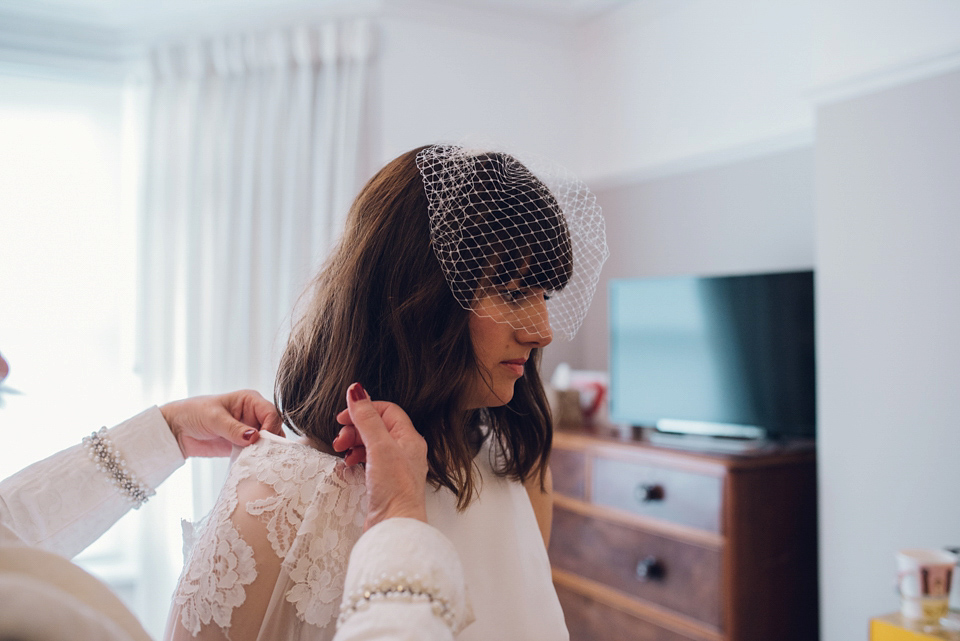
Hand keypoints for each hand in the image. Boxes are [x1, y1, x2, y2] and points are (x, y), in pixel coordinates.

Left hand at [160, 389, 283, 457]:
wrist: (176, 430)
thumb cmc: (193, 413)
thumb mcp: (213, 418)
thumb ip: (234, 428)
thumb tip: (255, 437)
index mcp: (250, 400)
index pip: (271, 413)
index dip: (271, 427)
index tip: (263, 441)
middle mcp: (254, 415)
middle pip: (274, 428)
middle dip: (271, 441)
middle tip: (263, 454)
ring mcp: (249, 431)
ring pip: (267, 443)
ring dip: (264, 452)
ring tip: (258, 461)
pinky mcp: (242, 446)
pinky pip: (256, 453)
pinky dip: (256, 459)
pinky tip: (251, 465)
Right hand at [333, 383, 427, 530]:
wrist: (395, 526)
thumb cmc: (395, 489)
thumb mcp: (379, 447)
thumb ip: (367, 418)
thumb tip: (356, 390)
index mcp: (409, 438)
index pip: (387, 410)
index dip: (364, 409)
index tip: (343, 416)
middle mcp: (405, 451)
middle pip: (377, 426)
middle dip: (355, 428)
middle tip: (339, 438)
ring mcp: (395, 467)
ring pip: (371, 444)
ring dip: (354, 443)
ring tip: (341, 450)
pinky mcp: (385, 483)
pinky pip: (368, 461)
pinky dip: (356, 458)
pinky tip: (348, 464)